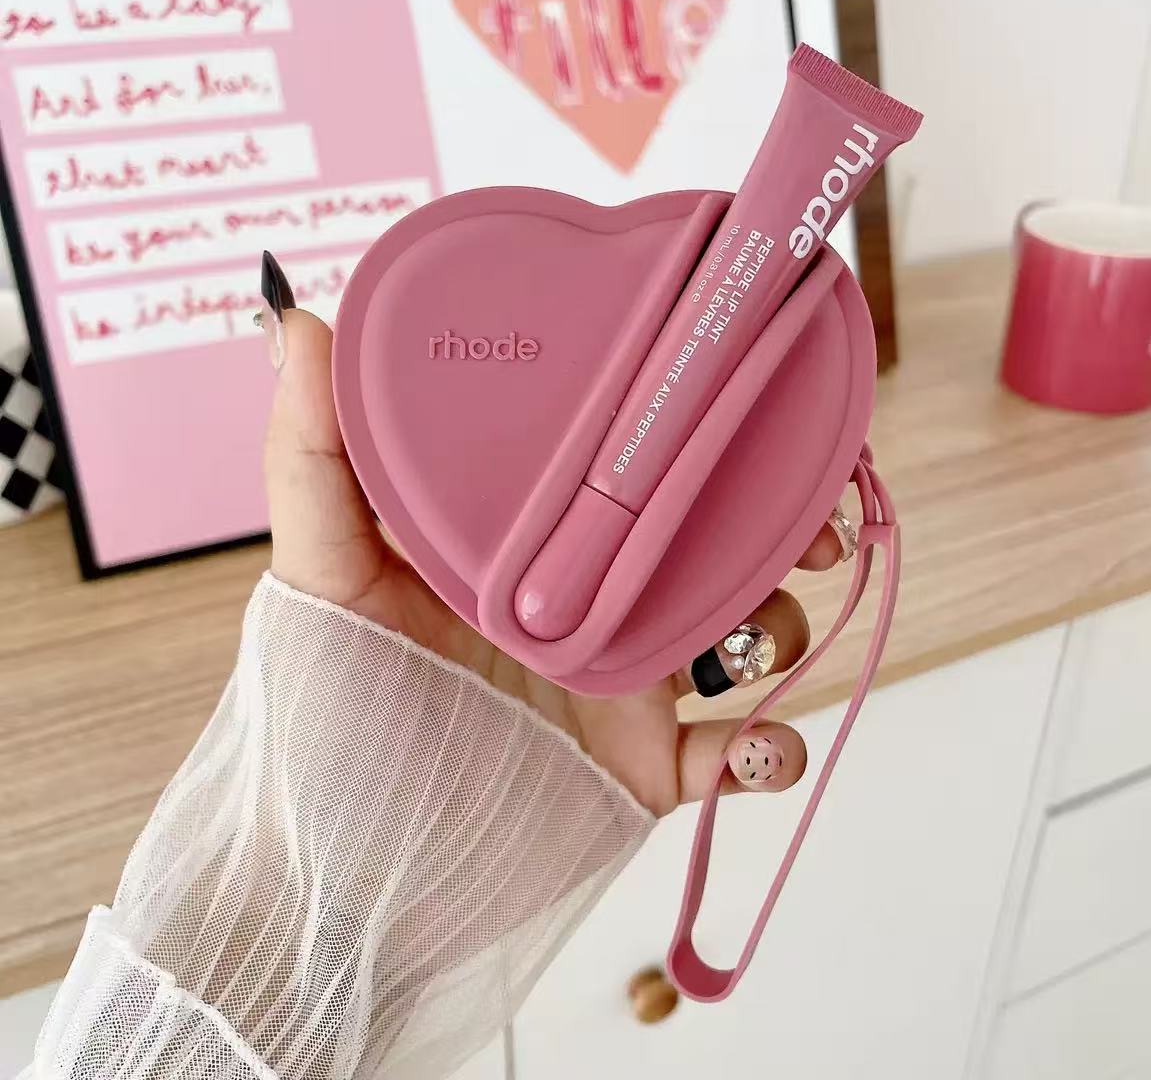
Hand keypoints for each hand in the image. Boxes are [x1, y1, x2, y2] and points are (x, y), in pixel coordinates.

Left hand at [262, 294, 843, 816]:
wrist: (355, 873)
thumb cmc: (330, 712)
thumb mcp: (321, 576)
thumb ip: (312, 457)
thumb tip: (300, 321)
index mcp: (532, 540)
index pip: (620, 463)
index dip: (683, 426)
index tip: (733, 392)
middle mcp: (586, 596)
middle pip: (704, 536)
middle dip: (771, 519)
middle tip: (808, 519)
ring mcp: (623, 680)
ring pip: (738, 630)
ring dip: (778, 624)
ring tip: (762, 639)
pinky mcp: (646, 765)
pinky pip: (733, 754)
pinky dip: (772, 750)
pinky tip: (770, 749)